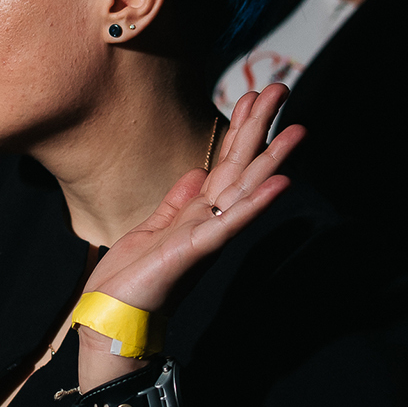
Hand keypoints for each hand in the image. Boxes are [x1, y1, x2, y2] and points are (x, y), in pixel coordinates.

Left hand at [77, 86, 301, 384]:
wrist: (111, 318)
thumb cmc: (130, 280)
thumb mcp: (150, 230)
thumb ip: (176, 202)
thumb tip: (197, 173)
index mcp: (196, 213)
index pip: (224, 163)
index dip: (238, 128)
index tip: (251, 96)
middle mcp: (207, 220)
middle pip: (240, 165)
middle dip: (259, 126)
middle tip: (280, 88)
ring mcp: (206, 235)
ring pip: (244, 188)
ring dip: (271, 158)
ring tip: (296, 129)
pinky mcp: (196, 250)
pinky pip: (230, 222)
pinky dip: (255, 202)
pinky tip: (279, 181)